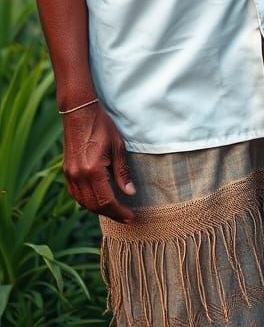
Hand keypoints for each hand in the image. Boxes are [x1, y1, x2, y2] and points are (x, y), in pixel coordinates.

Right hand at [62, 103, 135, 221]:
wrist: (79, 112)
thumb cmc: (101, 126)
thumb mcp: (117, 146)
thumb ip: (122, 172)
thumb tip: (129, 192)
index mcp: (93, 170)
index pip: (106, 201)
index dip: (119, 212)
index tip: (130, 216)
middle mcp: (78, 176)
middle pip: (94, 205)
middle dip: (111, 214)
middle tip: (125, 217)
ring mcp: (70, 174)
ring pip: (83, 202)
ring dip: (98, 209)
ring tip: (114, 210)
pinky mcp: (66, 171)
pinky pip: (76, 194)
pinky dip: (87, 201)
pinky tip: (97, 200)